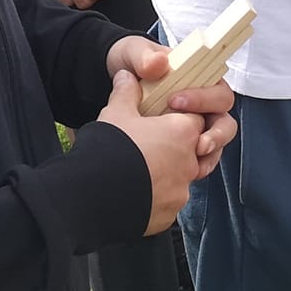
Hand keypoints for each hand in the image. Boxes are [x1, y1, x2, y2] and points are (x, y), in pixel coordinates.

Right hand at [96, 70, 208, 234]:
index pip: (198, 119)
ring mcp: (181, 190)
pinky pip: (170, 201)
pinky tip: (138, 190)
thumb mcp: (116, 112)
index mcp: (183, 132)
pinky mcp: (169, 213)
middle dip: (180, 146)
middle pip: (197, 149)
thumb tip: (126, 77)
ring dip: (171, 172)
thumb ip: (127, 92)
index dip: (183, 117)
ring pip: (184, 177)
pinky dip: (159, 195)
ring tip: (145, 168)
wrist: (92, 195)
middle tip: (156, 145)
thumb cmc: (109, 148)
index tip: (166, 119)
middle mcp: (190, 161)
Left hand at [107, 33, 236, 176]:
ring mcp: (195, 122)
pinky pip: (203, 156)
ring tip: (196, 154)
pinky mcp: (186, 141)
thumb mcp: (133, 52)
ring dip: (213, 149)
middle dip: (215, 130)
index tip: (175, 102)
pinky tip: (186, 169)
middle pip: (224, 117)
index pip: (217, 88)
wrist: (116, 83)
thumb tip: (159, 63)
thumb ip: (143, 56)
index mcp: (196, 77)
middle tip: (192, 137)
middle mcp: (201, 101)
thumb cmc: (132, 62)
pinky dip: (199, 164)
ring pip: (219, 139)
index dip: (204, 98)